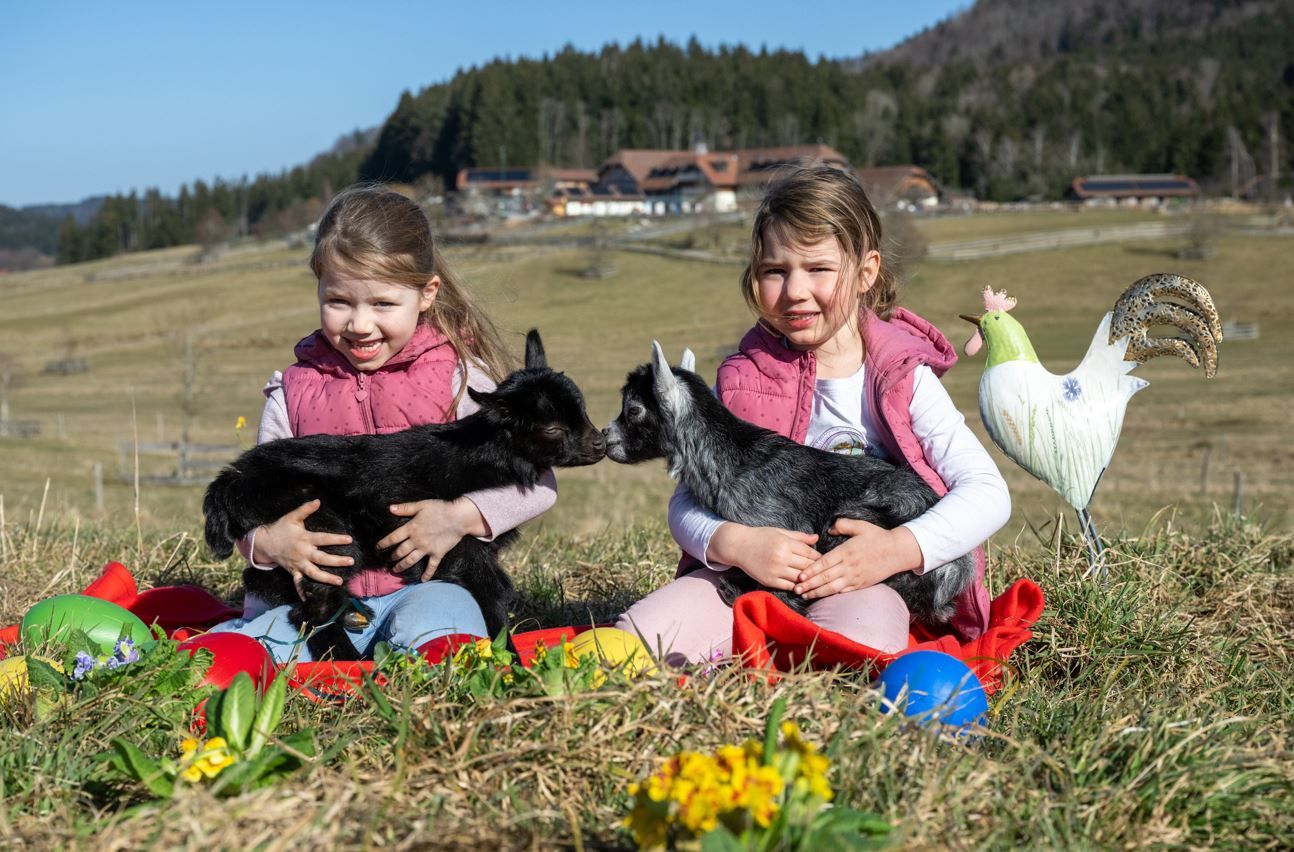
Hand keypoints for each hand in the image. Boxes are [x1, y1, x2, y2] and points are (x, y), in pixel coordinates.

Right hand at [252, 499, 351, 599]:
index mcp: (304, 539)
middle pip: (322, 558)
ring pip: (314, 573)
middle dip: (337, 560)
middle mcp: (303, 553)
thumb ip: (305, 509)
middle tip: (351, 561)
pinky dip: (304, 592)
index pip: (323, 539)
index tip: (349, 539)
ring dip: (327, 578)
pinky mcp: (293, 571)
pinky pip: (299, 583)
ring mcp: (298, 564)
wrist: (264, 543)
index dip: (336, 539)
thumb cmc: (280, 528)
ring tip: (340, 581)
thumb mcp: (292, 517)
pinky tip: (311, 600)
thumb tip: (318, 501)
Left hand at [378, 497, 489, 579]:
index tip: (377, 548)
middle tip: (387, 561)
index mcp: (411, 528)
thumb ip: (405, 508)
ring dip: (401, 566)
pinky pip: (431, 566)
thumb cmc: (440, 508)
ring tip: (395, 570)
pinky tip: (422, 580)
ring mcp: (427, 549)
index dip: (383, 544)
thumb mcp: (421, 505)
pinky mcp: (437, 553)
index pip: (393, 538)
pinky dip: (427, 574)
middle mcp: (416, 541)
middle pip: (400, 552)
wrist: (458, 517)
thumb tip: (390, 508)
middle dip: (392, 557)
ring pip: (411, 560)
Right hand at [708, 523, 819, 590]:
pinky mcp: (769, 581)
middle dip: (816, 569)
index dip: (818, 557)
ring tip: (815, 580)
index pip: (809, 552)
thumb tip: (817, 539)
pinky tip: (801, 585)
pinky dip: (797, 586)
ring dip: (808, 580)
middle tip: (824, 571)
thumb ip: (799, 537)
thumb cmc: (760, 536)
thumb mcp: (779, 532)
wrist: (738, 546)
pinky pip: (789, 586)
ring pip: (800, 578)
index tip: (824, 560)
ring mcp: (775, 570)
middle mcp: (781, 557)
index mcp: (785, 543)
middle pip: (807, 566)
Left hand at [794, 519, 922, 599]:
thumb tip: (829, 528)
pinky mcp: (861, 584)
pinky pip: (844, 591)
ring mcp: (855, 577)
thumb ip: (843, 525)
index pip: (824, 563)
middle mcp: (849, 566)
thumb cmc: (878, 537)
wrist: (898, 551)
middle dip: (809, 584)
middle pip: (825, 578)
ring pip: (832, 587)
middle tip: (795, 589)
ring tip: (804, 595)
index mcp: (846, 552)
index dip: (811, 571)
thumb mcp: (860, 526)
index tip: (800, 576)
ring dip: (817, 592)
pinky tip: (822, 596)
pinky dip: (831, 594)